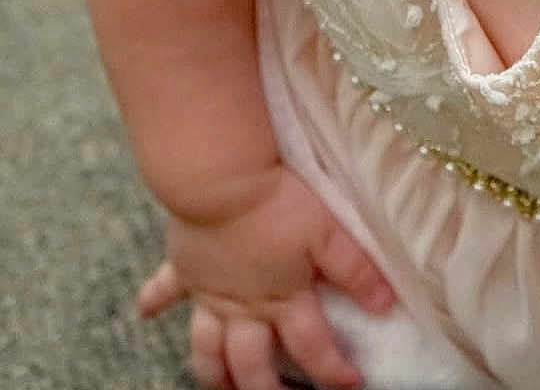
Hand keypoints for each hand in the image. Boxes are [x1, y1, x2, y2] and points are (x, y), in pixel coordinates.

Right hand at [137, 164, 394, 389]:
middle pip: (250, 364)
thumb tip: (385, 304)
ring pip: (205, 346)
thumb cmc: (279, 204)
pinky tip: (143, 312)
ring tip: (216, 389)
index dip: (333, 371)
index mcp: (282, 299)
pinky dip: (152, 300)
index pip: (312, 346)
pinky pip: (163, 289)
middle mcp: (243, 306)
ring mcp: (208, 291)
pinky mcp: (183, 266)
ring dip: (210, 372)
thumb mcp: (329, 233)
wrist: (222, 182)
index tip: (351, 386)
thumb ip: (356, 270)